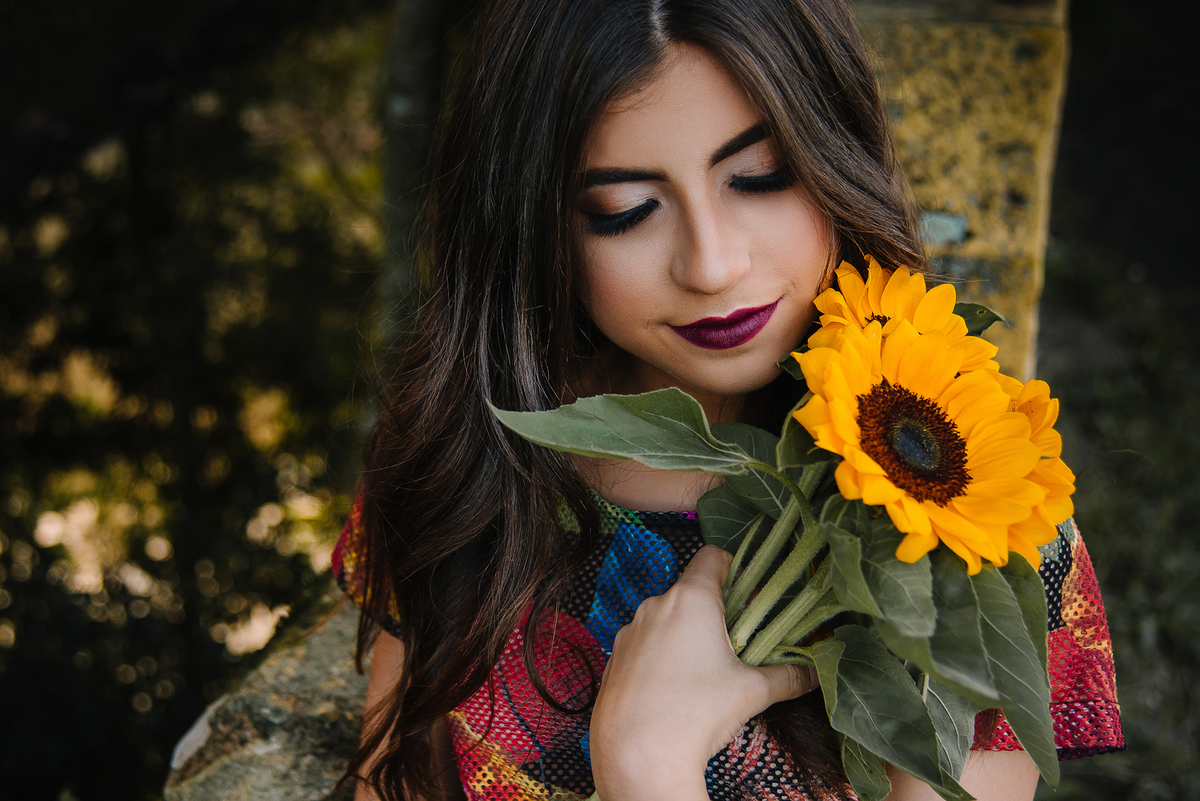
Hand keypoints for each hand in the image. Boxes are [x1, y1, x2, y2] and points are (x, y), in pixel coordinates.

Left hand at [589, 545, 817, 800]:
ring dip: (685, 634)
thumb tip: (814, 674)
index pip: (712, 557)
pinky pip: (645, 643)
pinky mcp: (616, 656)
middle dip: (715, 611)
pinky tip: (673, 689)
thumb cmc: (697, 713)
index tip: (747, 594)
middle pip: (691, 591)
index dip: (733, 568)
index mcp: (692, 600)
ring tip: (703, 672)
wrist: (638, 754)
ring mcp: (631, 630)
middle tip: (735, 644)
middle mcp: (656, 605)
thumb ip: (788, 677)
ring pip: (666, 618)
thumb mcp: (752, 692)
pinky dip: (660, 655)